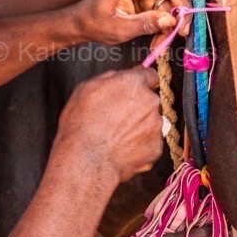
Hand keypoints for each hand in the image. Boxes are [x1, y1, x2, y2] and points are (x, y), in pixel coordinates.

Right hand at [54, 67, 162, 183]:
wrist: (86, 161)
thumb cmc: (81, 125)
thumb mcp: (85, 89)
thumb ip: (110, 78)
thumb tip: (120, 76)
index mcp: (133, 84)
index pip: (150, 75)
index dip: (141, 83)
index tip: (136, 89)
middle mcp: (150, 102)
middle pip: (149, 100)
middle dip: (137, 107)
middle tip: (116, 118)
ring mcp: (155, 126)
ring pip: (150, 122)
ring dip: (138, 127)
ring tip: (115, 137)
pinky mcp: (156, 148)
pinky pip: (150, 142)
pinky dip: (139, 145)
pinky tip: (121, 149)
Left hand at [77, 0, 194, 44]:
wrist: (80, 26)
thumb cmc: (94, 23)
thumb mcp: (119, 28)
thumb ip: (144, 23)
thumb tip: (170, 20)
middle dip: (178, 8)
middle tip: (183, 29)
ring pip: (166, 2)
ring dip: (171, 22)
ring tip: (166, 41)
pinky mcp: (142, 4)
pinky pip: (159, 12)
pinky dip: (162, 26)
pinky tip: (158, 41)